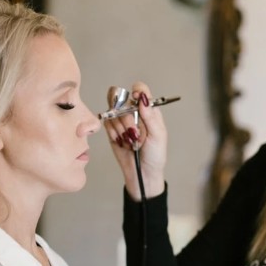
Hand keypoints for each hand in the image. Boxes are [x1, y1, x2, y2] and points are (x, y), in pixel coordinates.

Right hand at [104, 81, 167, 199]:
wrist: (142, 174)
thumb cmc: (155, 155)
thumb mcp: (158, 136)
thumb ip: (151, 116)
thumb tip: (143, 98)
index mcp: (149, 111)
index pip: (140, 91)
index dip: (137, 92)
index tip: (135, 100)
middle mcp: (134, 113)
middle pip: (121, 99)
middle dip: (126, 117)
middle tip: (133, 131)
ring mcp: (122, 121)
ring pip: (112, 113)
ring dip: (120, 128)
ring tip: (130, 141)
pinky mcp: (112, 130)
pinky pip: (106, 124)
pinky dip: (113, 134)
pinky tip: (122, 143)